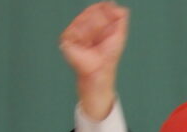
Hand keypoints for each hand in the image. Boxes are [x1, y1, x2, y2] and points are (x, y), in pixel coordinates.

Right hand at [59, 2, 129, 119]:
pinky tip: (87, 44)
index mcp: (93, 22)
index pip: (98, 7)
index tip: (111, 21)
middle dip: (102, 23)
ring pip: (85, 18)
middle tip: (103, 36)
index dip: (105, 11)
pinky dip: (85, 36)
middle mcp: (82, 24)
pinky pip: (77, 28)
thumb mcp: (118, 34)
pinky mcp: (66, 37)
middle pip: (92, 11)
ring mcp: (73, 30)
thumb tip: (118, 6)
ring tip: (95, 42)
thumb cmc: (108, 56)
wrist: (100, 69)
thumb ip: (120, 18)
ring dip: (95, 30)